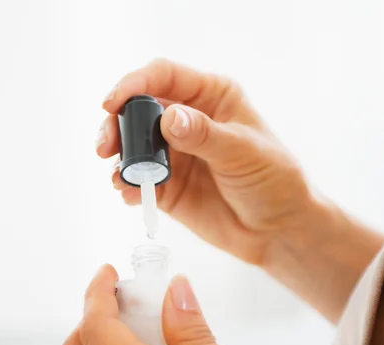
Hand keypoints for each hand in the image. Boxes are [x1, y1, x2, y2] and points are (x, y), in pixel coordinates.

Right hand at [96, 59, 311, 265]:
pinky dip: (128, 186)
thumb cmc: (273, 181)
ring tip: (120, 177)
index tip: (112, 104)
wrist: (277, 229)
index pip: (163, 77)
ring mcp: (176, 154)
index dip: (133, 85)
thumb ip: (205, 135)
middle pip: (139, 109)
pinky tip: (130, 194)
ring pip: (133, 145)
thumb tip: (168, 119)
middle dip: (118, 124)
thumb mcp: (244, 152)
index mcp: (212, 97)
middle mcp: (189, 120)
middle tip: (106, 147)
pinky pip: (138, 180)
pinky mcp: (168, 186)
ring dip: (120, 158)